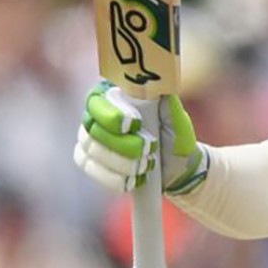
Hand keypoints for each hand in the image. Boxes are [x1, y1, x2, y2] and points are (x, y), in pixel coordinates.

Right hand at [73, 81, 208, 194]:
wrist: (176, 167)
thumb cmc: (176, 138)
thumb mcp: (178, 121)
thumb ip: (170, 105)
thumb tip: (161, 87)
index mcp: (117, 97)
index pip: (99, 100)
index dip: (112, 114)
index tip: (135, 125)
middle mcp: (98, 115)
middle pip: (93, 128)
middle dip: (123, 143)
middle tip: (149, 149)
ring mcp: (90, 139)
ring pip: (92, 150)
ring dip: (122, 162)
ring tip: (147, 165)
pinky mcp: (89, 161)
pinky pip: (90, 169)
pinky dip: (113, 177)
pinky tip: (132, 180)